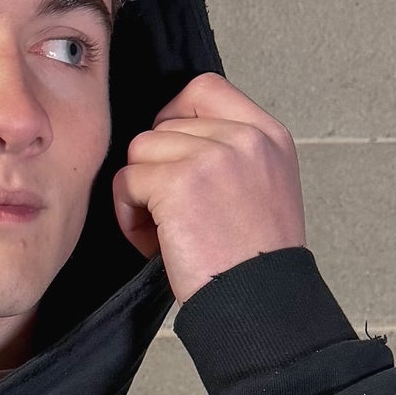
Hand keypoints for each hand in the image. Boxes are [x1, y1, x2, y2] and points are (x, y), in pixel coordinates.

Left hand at [110, 72, 305, 303]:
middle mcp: (244, 137)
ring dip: (141, 194)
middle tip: (176, 218)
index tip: (172, 161)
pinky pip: (127, 181)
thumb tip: (176, 138)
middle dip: (158, 171)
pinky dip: (130, 217)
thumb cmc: (255, 264)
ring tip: (166, 233)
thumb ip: (232, 155)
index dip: (174, 119)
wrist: (262, 305)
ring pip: (140, 150)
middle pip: (163, 125)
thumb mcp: (265, 190)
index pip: (203, 89)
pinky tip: (156, 243)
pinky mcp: (180, 182)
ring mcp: (213, 155)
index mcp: (268, 136)